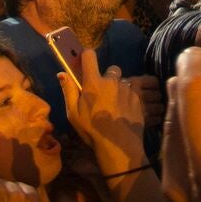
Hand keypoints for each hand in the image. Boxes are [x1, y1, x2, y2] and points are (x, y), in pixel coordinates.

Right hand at [57, 49, 148, 175]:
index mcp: (94, 82)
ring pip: (122, 83)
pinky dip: (126, 99)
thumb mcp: (73, 114)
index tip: (84, 64)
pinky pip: (131, 93)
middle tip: (102, 95)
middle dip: (106, 78)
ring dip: (117, 90)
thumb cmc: (92, 130)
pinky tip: (123, 114)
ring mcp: (126, 89)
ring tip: (114, 107)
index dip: (86, 56)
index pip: (89, 55)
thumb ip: (69, 91)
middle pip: (110, 70)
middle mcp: (112, 81)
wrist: (119, 146)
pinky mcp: (138, 99)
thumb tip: (62, 73)